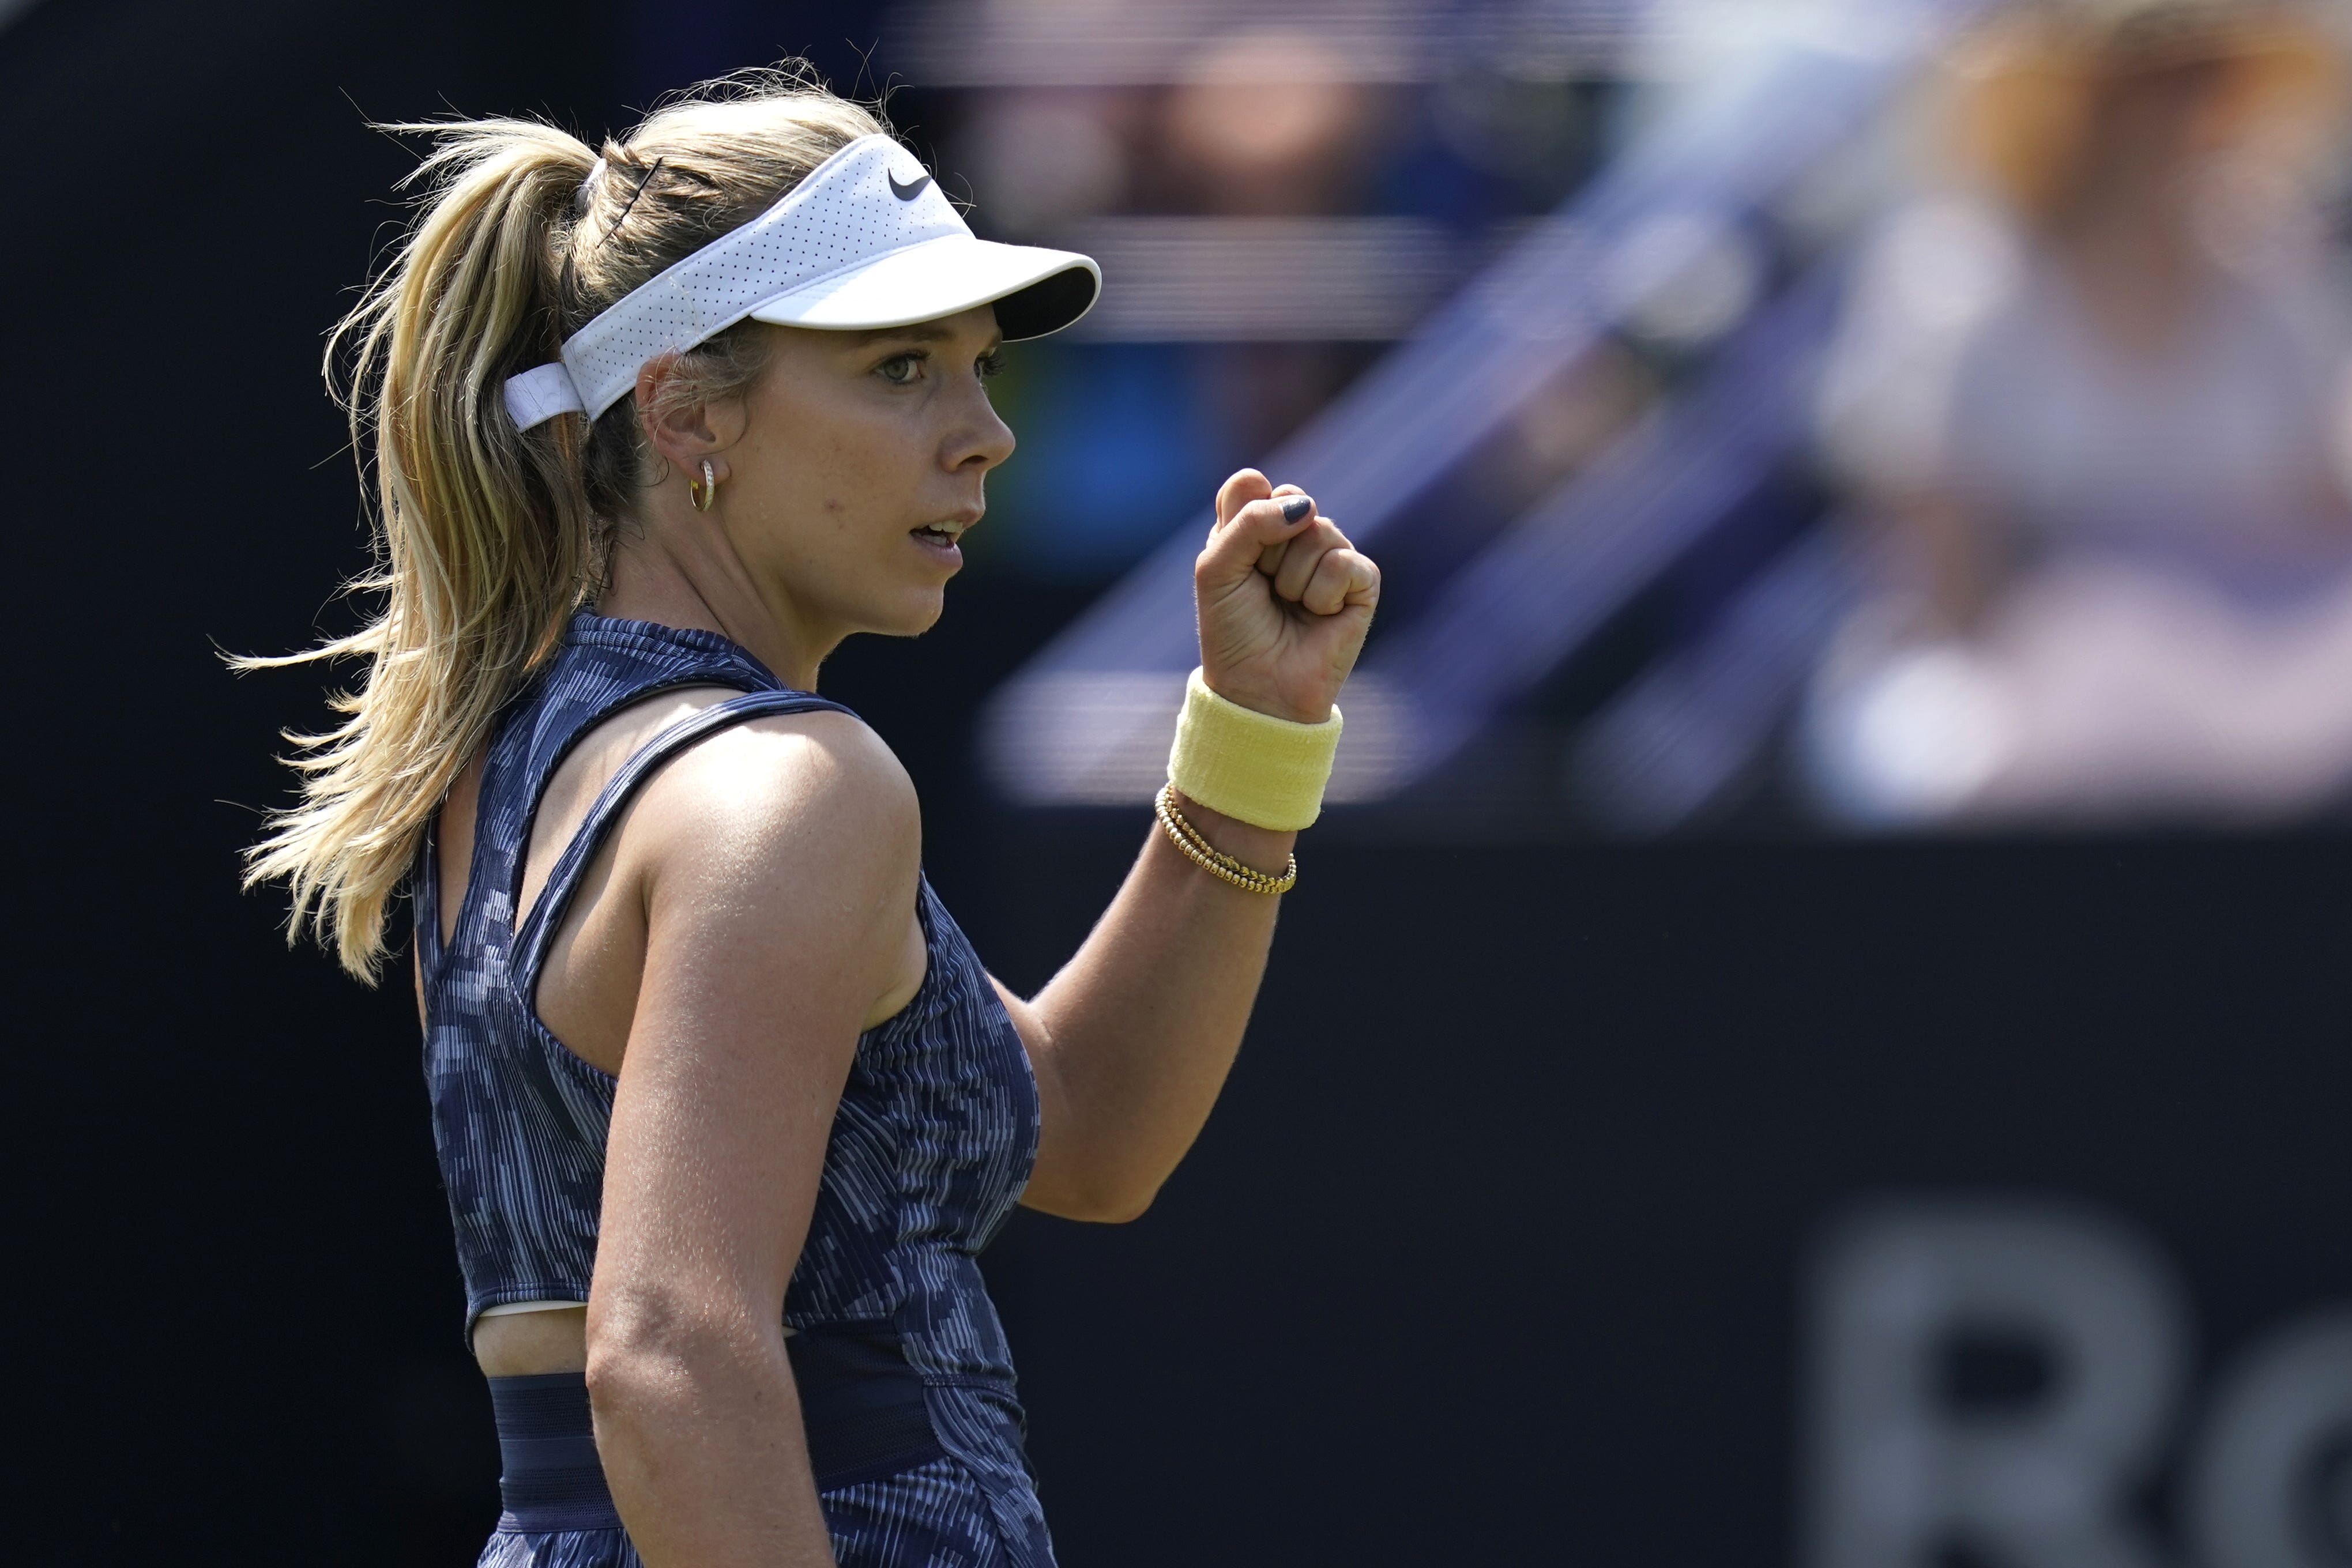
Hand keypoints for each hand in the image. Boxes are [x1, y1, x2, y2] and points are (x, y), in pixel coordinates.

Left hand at [1194, 469, 1380, 723]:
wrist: (1259, 688)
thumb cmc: (1233, 631)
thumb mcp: (1217, 570)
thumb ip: (1248, 523)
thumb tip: (1306, 507)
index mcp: (1254, 526)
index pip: (1251, 484)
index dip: (1241, 519)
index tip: (1236, 562)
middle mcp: (1295, 534)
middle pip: (1289, 498)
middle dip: (1267, 549)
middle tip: (1263, 586)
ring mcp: (1331, 554)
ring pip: (1318, 530)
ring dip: (1292, 578)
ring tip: (1290, 606)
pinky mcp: (1362, 581)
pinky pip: (1344, 562)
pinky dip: (1322, 594)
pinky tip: (1319, 615)